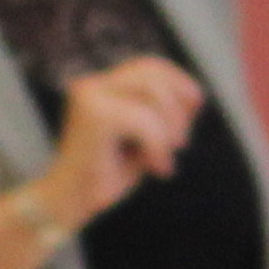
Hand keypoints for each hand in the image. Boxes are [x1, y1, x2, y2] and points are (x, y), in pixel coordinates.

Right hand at [41, 56, 205, 224]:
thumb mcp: (143, 140)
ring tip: (164, 158)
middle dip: (177, 106)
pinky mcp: (94, 116)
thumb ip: (162, 115)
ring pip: (152, 92)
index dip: (179, 81)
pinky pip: (145, 121)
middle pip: (152, 72)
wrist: (72, 203)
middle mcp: (92, 85)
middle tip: (180, 144)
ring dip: (169, 128)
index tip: (195, 108)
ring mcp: (90, 97)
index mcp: (101, 87)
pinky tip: (156, 169)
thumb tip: (196, 96)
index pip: (148, 65)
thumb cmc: (107, 176)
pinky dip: (159, 147)